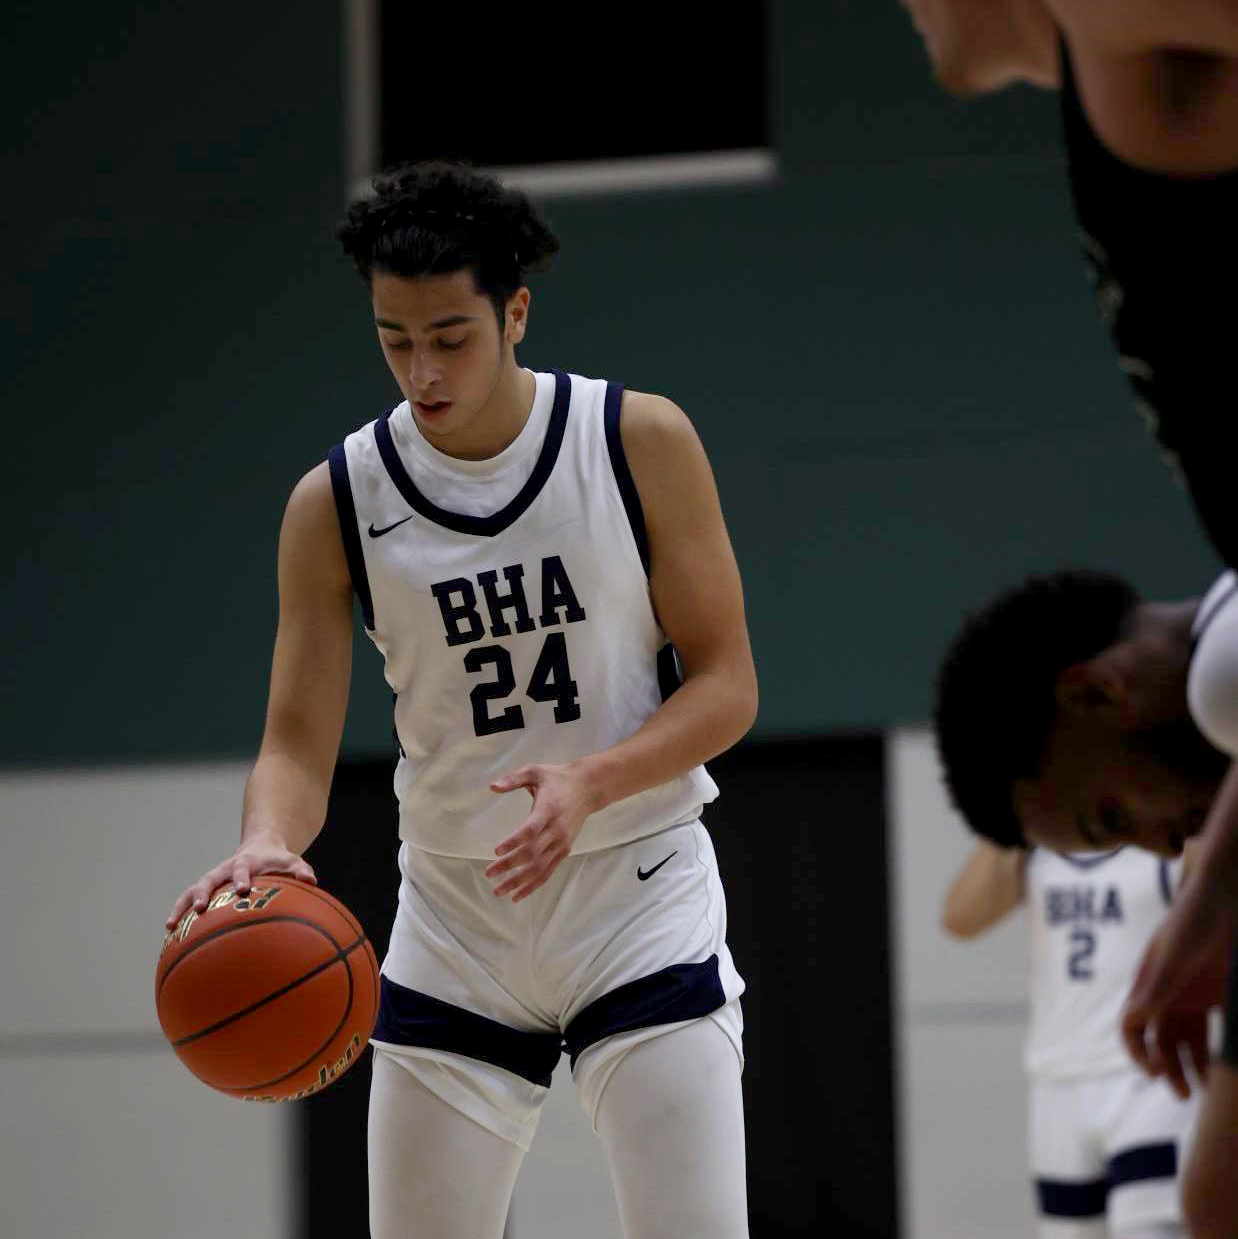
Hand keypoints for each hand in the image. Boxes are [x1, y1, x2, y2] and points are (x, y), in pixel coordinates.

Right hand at [164, 830, 316, 928]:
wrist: (260, 847)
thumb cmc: (277, 860)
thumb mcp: (292, 861)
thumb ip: (301, 870)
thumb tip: (311, 881)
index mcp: (245, 863)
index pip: (241, 869)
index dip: (241, 878)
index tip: (242, 889)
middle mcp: (224, 870)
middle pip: (209, 879)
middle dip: (203, 892)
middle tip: (199, 908)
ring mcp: (213, 879)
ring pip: (192, 890)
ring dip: (182, 905)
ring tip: (171, 924)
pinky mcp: (206, 888)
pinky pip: (188, 899)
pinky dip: (179, 912)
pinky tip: (170, 931)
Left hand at [485, 762, 597, 901]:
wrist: (588, 788)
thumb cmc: (557, 778)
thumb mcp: (535, 771)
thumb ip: (513, 779)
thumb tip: (492, 786)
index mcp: (548, 810)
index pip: (530, 830)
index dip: (514, 841)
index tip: (496, 851)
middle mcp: (556, 830)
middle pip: (532, 853)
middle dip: (510, 866)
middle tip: (489, 874)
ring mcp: (561, 843)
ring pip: (539, 867)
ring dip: (519, 881)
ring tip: (499, 891)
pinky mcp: (564, 850)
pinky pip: (548, 871)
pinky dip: (533, 885)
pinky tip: (517, 895)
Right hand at [1121, 868, 1232, 1097]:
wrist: (1224, 895)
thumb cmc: (1191, 920)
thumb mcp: (1170, 957)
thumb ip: (1154, 988)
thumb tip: (1134, 1022)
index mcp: (1149, 988)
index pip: (1133, 1028)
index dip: (1138, 1053)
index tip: (1155, 1075)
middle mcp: (1168, 996)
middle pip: (1162, 1042)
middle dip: (1169, 1069)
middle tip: (1187, 1095)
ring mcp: (1195, 997)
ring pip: (1189, 1042)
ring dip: (1194, 1066)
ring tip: (1210, 1091)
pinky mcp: (1219, 996)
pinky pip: (1216, 1030)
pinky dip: (1219, 1050)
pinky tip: (1229, 1065)